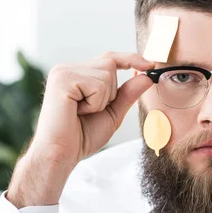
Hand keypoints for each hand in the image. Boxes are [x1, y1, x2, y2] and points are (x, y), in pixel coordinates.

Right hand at [8, 52, 153, 206]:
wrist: (61, 154)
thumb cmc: (82, 137)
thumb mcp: (112, 113)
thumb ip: (128, 94)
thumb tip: (146, 76)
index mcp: (77, 74)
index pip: (109, 58)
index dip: (130, 59)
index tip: (150, 65)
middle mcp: (67, 68)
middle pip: (110, 64)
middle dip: (111, 92)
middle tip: (89, 111)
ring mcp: (63, 72)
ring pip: (106, 75)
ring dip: (102, 100)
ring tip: (81, 112)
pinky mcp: (62, 80)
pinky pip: (97, 85)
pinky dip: (94, 103)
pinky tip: (76, 112)